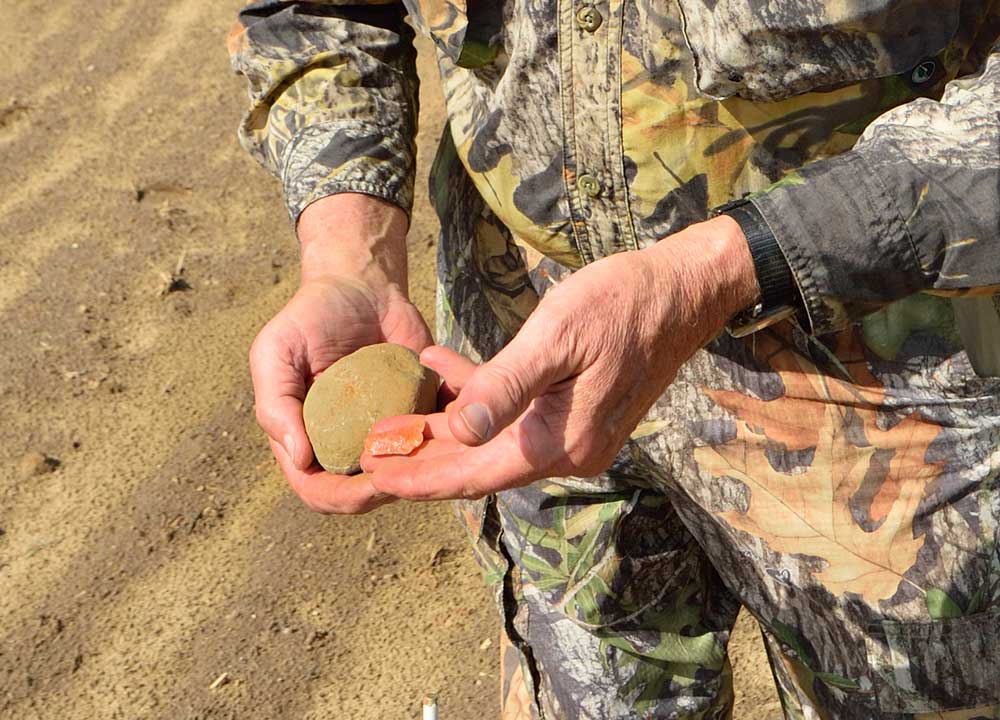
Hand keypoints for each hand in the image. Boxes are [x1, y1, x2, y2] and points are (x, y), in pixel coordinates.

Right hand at [250, 194, 431, 513]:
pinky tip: (459, 429)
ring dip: (424, 472)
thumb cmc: (311, 317)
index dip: (340, 497)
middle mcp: (348, 444)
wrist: (363, 285)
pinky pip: (438, 439)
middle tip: (412, 475)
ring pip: (407, 473)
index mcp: (308, 440)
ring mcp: (387, 432)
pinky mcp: (422, 413)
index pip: (319, 490)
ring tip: (438, 455)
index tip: (366, 485)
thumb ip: (276, 402)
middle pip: (366, 492)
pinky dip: (450, 440)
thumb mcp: (277, 351)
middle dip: (388, 490)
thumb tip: (299, 459)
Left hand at [362, 217, 756, 500]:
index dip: (420, 477)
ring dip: (446, 429)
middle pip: (480, 467)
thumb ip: (505, 386)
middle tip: (368, 448)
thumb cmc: (621, 303)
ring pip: (494, 444)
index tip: (372, 475)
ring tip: (393, 414)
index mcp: (561, 442)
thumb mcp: (556, 337)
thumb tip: (459, 431)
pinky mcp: (577, 415)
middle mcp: (569, 452)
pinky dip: (480, 400)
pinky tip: (445, 370)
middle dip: (424, 458)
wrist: (682, 290)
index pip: (474, 474)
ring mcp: (575, 436)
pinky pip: (516, 420)